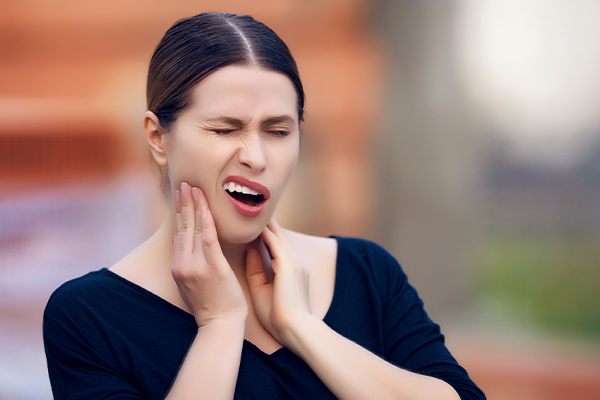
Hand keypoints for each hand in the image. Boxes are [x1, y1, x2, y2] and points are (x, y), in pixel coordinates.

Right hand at [171, 181, 247, 327]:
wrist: (220, 325)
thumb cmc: (211, 305)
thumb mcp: (191, 284)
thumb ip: (190, 264)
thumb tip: (191, 247)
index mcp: (178, 267)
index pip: (178, 233)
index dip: (179, 213)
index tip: (180, 195)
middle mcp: (182, 264)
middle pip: (182, 227)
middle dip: (183, 203)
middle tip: (183, 183)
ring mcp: (196, 266)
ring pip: (193, 229)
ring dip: (193, 206)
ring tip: (192, 188)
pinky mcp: (213, 268)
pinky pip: (209, 239)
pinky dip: (207, 221)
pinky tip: (206, 207)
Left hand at [244, 218, 312, 345]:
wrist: (296, 331)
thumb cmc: (279, 317)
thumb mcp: (262, 289)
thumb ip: (256, 269)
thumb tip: (249, 249)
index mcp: (286, 270)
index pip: (272, 245)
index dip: (261, 232)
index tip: (249, 221)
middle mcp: (291, 262)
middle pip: (275, 235)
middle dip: (264, 222)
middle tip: (250, 205)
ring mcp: (292, 263)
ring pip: (276, 235)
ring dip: (264, 222)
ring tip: (251, 207)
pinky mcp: (288, 266)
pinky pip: (275, 244)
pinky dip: (265, 232)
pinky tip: (255, 222)